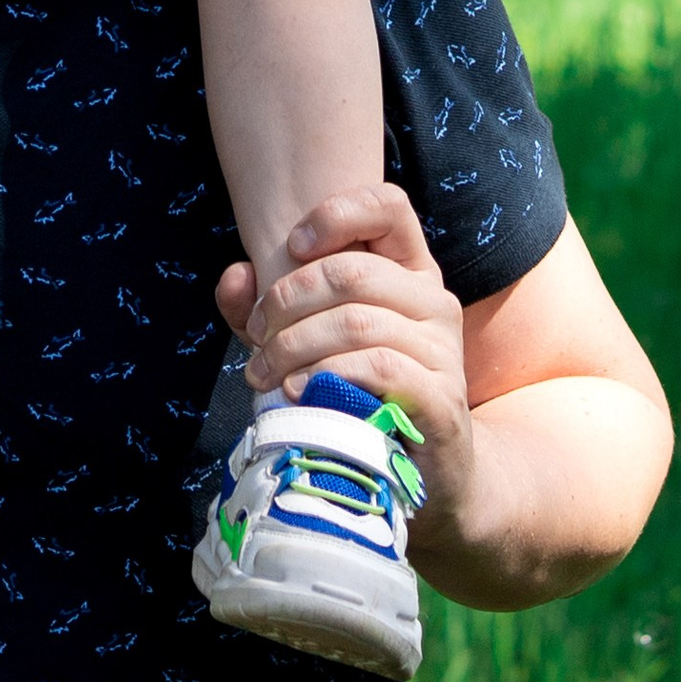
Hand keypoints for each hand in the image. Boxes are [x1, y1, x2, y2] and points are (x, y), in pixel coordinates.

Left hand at [218, 184, 475, 550]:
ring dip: (294, 347)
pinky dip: (328, 375)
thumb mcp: (303, 342)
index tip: (292, 245)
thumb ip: (262, 307)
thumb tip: (237, 275)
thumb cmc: (357, 397)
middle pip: (352, 271)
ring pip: (357, 321)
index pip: (388, 206)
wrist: (426, 475)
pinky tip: (299, 392)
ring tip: (265, 375)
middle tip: (256, 339)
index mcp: (409, 274)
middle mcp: (434, 302)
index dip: (336, 212)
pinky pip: (380, 366)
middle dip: (286, 301)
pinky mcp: (442, 398)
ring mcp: (443, 351)